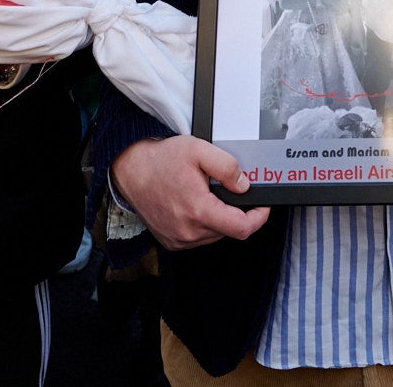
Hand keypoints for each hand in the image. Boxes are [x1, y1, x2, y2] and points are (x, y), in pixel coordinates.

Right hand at [110, 136, 270, 249]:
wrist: (130, 170)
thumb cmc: (161, 160)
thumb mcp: (199, 150)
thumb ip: (227, 167)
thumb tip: (245, 185)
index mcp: (198, 211)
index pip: (241, 228)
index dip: (258, 217)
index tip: (262, 207)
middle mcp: (188, 231)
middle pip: (229, 230)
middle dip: (234, 211)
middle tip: (225, 190)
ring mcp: (179, 239)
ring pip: (215, 234)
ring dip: (218, 218)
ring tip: (205, 195)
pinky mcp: (172, 242)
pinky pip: (199, 237)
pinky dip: (203, 224)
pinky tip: (194, 205)